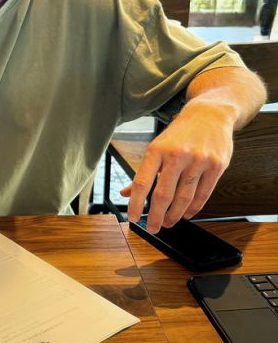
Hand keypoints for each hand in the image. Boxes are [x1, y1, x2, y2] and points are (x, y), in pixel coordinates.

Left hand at [122, 105, 233, 231]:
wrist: (210, 114)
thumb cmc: (180, 133)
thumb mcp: (157, 146)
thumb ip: (143, 172)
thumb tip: (125, 193)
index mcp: (157, 150)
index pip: (142, 182)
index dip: (136, 204)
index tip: (132, 218)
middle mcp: (177, 155)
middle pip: (163, 195)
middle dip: (156, 217)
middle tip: (153, 228)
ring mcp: (199, 161)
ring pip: (184, 198)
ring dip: (174, 215)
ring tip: (168, 222)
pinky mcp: (216, 166)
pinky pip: (203, 194)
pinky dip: (193, 208)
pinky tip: (186, 214)